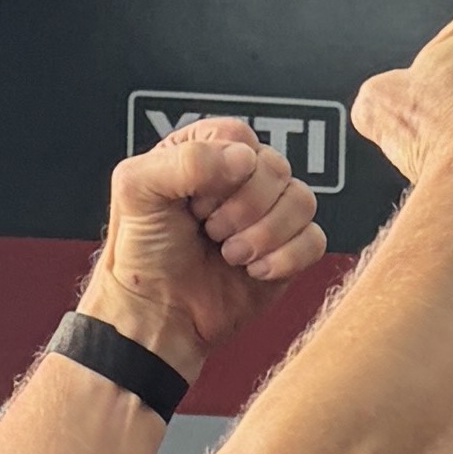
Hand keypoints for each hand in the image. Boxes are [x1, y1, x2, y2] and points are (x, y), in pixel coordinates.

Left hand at [91, 121, 330, 371]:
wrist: (159, 315)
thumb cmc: (141, 252)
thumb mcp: (137, 188)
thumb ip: (186, 160)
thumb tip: (246, 159)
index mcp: (204, 151)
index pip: (239, 138)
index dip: (222, 171)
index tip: (193, 201)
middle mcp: (241, 177)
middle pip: (276, 168)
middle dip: (243, 208)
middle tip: (211, 233)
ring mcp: (269, 214)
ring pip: (302, 201)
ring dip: (264, 235)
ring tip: (231, 255)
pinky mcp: (290, 250)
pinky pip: (315, 240)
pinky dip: (286, 259)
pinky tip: (254, 271)